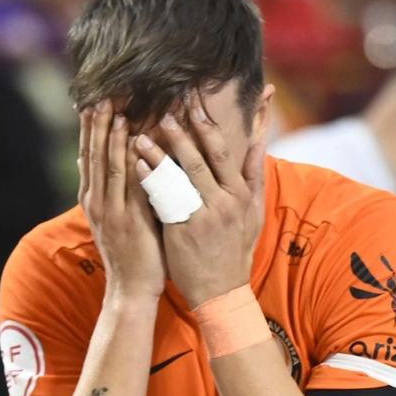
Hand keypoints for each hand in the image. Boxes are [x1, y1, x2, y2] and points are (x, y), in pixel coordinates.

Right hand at [79, 100, 165, 300]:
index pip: (89, 156)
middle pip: (95, 154)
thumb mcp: (113, 219)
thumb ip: (107, 191)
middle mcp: (97, 202)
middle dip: (98, 124)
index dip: (90, 128)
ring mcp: (111, 211)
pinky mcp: (127, 219)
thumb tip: (91, 164)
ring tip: (114, 109)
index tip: (92, 101)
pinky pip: (129, 183)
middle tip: (102, 94)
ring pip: (109, 164)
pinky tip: (135, 140)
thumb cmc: (130, 255)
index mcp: (93, 200)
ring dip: (111, 136)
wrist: (131, 291)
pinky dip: (130, 159)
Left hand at [134, 91, 265, 305]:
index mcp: (240, 194)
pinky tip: (137, 165)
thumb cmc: (236, 250)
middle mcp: (224, 203)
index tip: (193, 103)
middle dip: (182, 132)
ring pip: (179, 177)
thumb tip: (258, 140)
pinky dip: (151, 180)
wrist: (221, 291)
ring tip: (140, 135)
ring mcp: (203, 217)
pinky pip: (164, 200)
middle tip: (164, 110)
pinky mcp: (182, 231)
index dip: (207, 126)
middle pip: (201, 159)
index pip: (223, 152)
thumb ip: (255, 174)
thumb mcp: (254, 212)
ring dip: (159, 153)